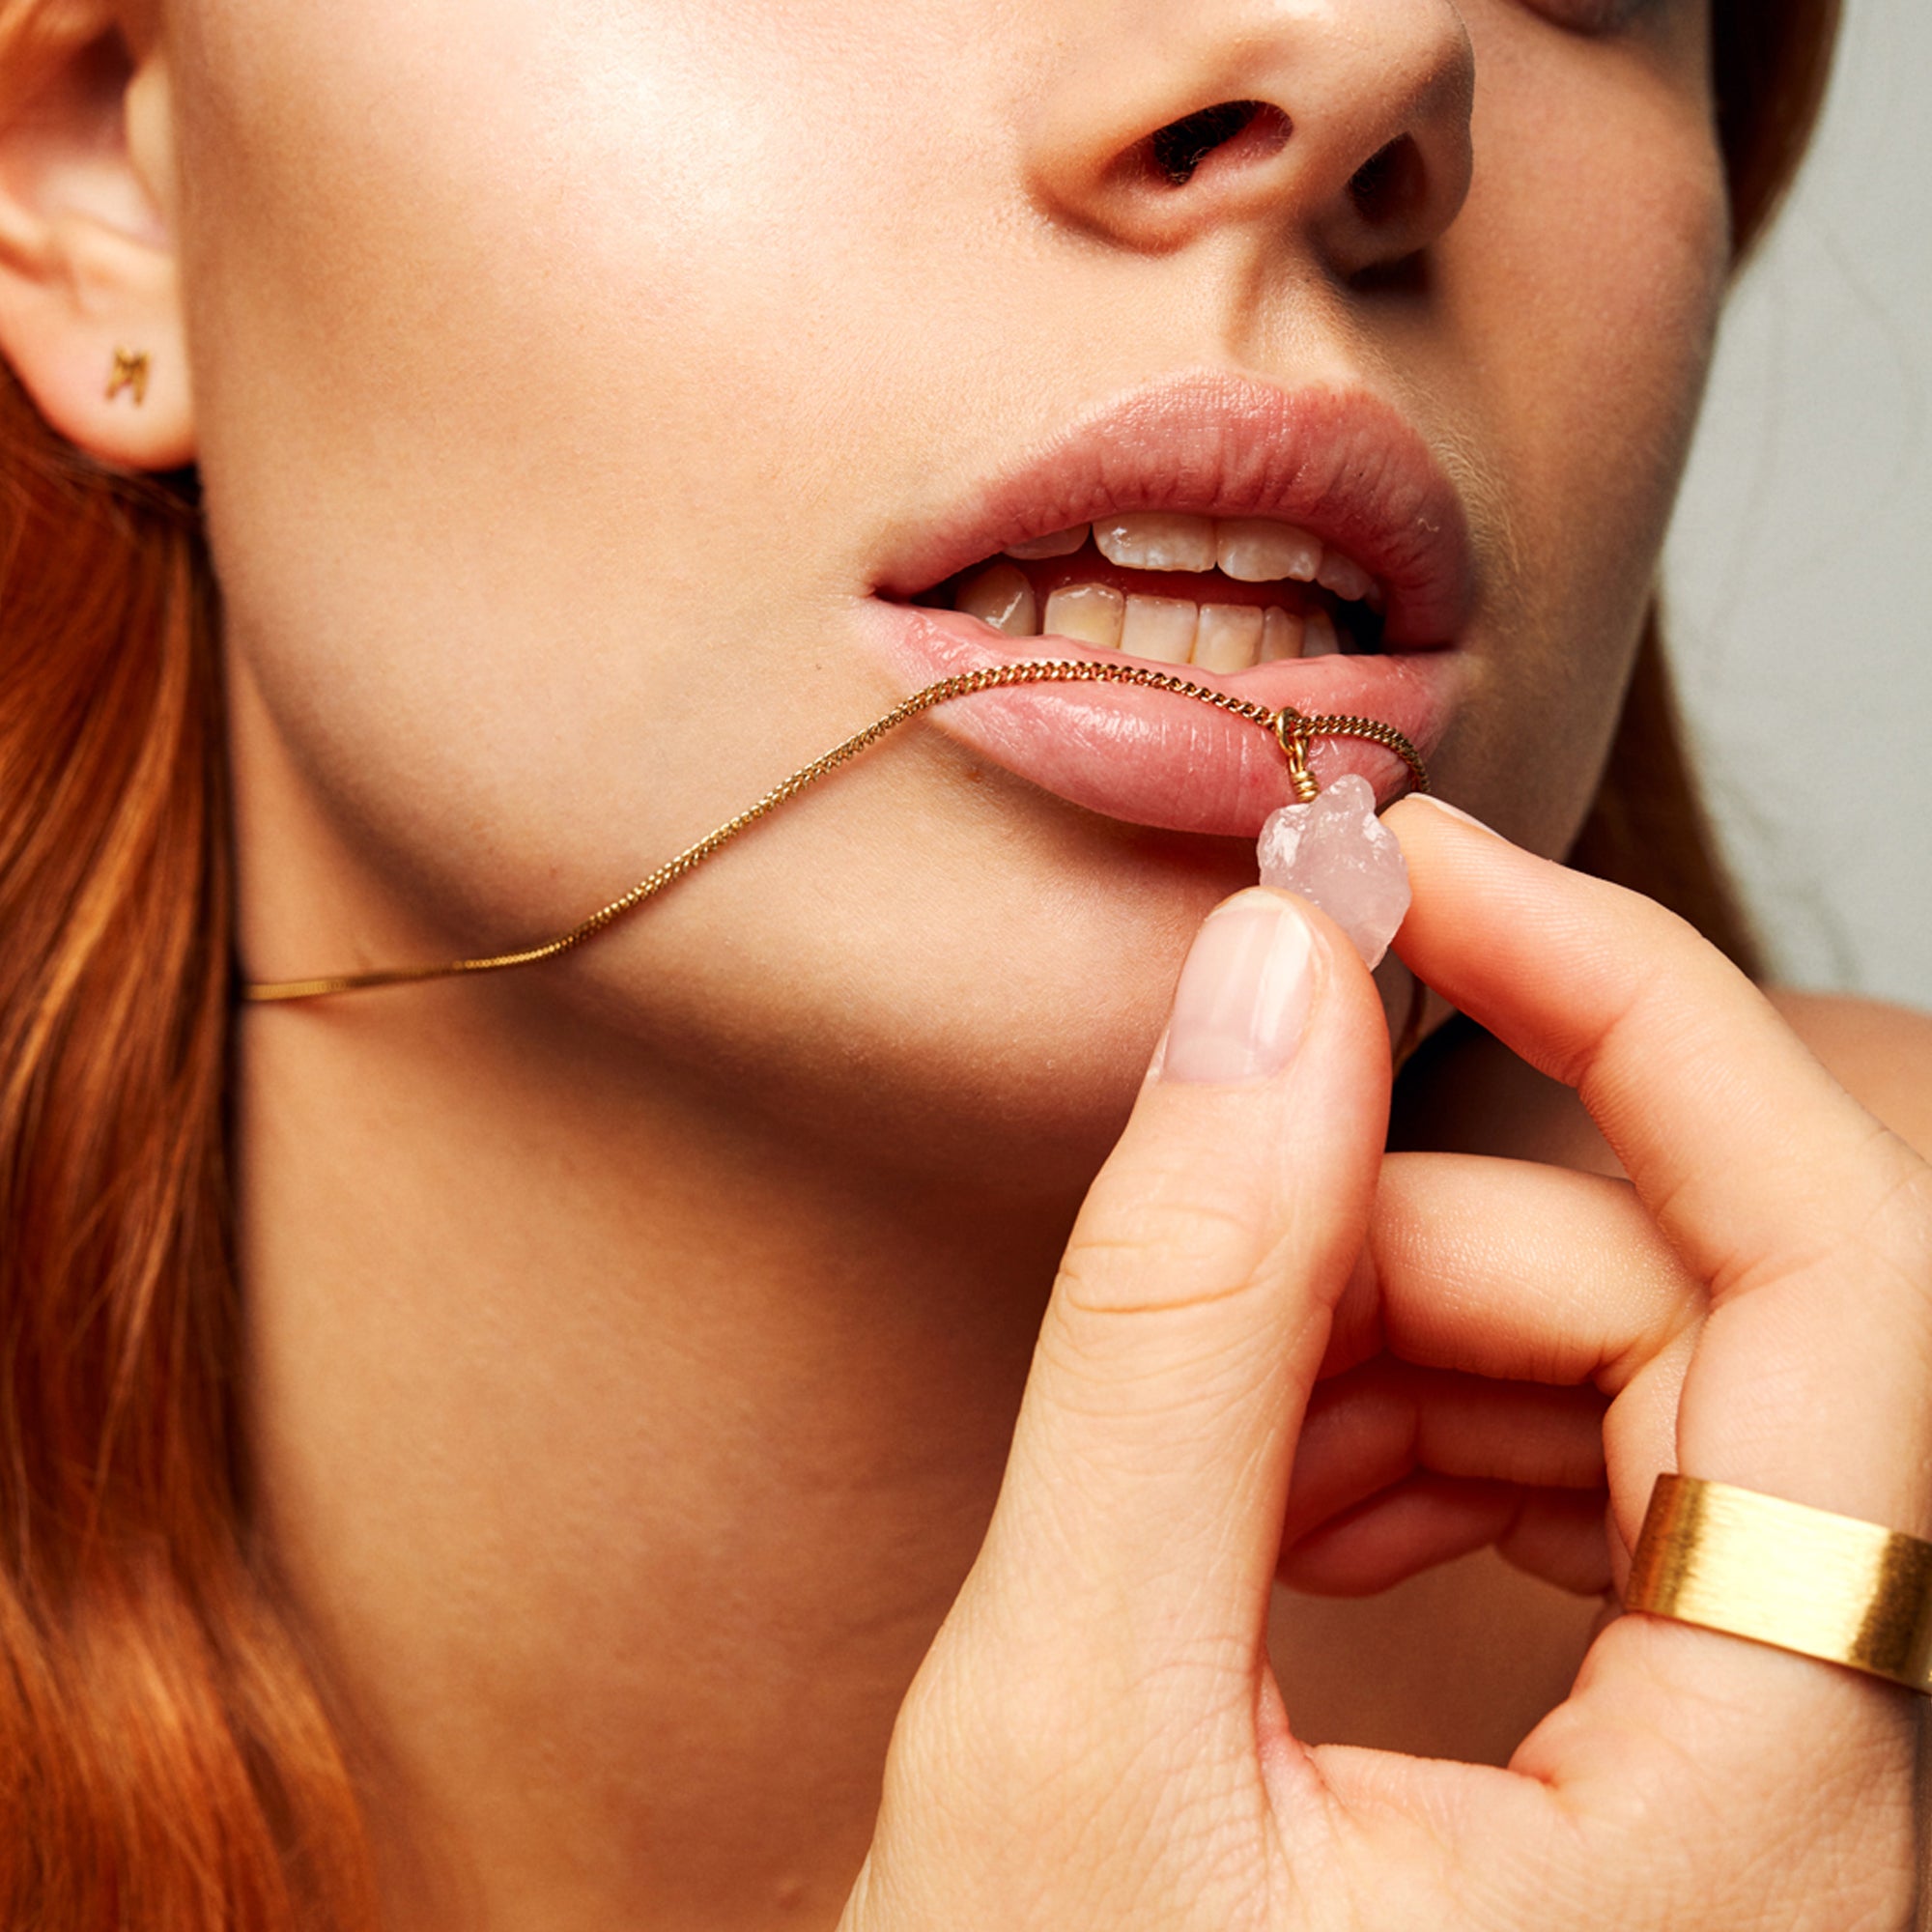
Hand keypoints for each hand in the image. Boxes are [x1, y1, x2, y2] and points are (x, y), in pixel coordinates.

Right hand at [840, 798, 1931, 1930]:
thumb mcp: (1072, 1729)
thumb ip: (1174, 1328)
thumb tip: (1264, 987)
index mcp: (1769, 1840)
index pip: (1840, 1284)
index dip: (1638, 1012)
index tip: (1419, 870)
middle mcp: (1832, 1811)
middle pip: (1718, 1329)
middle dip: (1438, 1230)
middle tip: (1217, 1261)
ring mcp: (1760, 1793)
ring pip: (1656, 1392)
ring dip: (1412, 1331)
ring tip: (1219, 1427)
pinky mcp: (1663, 1774)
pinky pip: (1605, 1488)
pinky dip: (1424, 1425)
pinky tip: (1276, 1489)